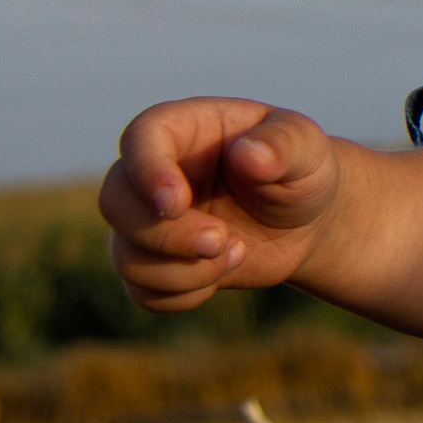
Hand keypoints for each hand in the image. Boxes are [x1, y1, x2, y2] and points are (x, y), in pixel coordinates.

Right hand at [99, 99, 343, 312]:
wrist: (305, 221)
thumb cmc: (302, 171)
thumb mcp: (308, 149)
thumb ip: (284, 145)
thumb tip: (248, 156)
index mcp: (189, 128)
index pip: (141, 137)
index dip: (147, 171)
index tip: (176, 204)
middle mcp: (158, 172)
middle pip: (114, 200)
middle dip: (165, 234)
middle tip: (222, 240)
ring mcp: (150, 220)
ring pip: (124, 254)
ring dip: (180, 270)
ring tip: (238, 253)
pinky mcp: (156, 262)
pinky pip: (141, 290)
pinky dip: (181, 294)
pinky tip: (222, 273)